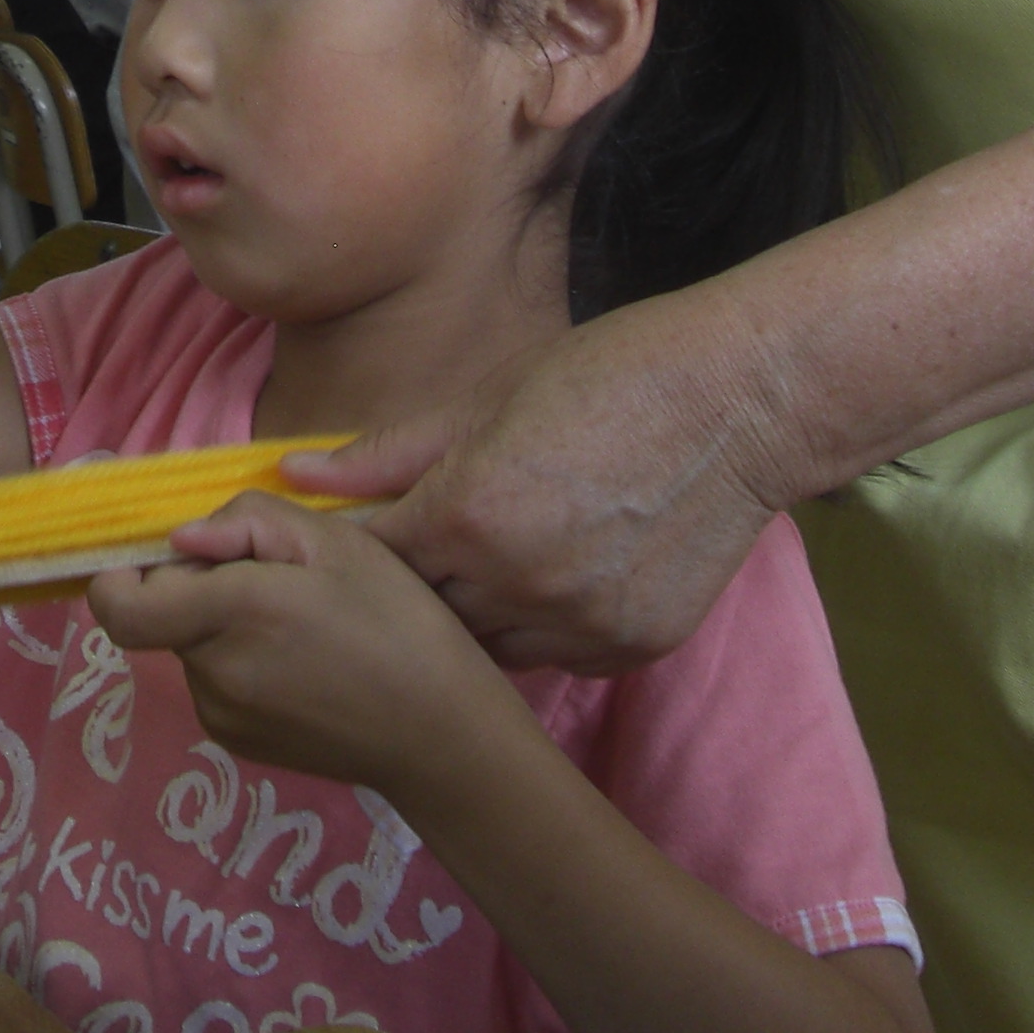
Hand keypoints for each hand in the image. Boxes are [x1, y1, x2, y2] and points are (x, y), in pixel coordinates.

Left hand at [91, 493, 512, 793]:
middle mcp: (211, 673)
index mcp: (231, 615)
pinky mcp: (238, 744)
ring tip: (301, 625)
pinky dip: (239, 661)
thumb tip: (181, 539)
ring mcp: (221, 717)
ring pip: (191, 647)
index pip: (118, 606)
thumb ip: (248, 523)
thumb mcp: (338, 543)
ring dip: (221, 625)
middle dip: (200, 585)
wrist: (440, 735)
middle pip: (163, 615)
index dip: (120, 574)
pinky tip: (301, 663)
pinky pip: (214, 682)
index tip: (166, 555)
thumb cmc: (399, 623)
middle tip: (276, 579)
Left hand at [314, 273, 791, 673]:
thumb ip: (388, 452)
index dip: (360, 548)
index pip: (371, 560)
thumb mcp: (488, 398)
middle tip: (435, 544)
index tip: (360, 537)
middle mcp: (516, 583)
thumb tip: (294, 473)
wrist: (739, 404)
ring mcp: (577, 624)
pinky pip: (555, 656)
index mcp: (467, 513)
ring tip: (496, 559)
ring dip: (478, 612)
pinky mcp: (627, 649)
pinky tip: (561, 573)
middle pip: (423, 614)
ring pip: (487, 648)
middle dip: (416, 583)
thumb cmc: (610, 376)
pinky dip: (544, 626)